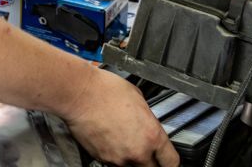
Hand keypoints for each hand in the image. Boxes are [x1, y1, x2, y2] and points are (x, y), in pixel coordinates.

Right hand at [62, 68, 178, 166]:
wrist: (80, 94)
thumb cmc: (106, 91)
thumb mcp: (139, 99)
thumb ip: (148, 119)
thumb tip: (148, 125)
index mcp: (152, 136)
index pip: (171, 162)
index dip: (170, 160)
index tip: (167, 159)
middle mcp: (137, 152)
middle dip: (151, 161)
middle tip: (146, 151)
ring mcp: (118, 159)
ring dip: (131, 158)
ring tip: (123, 138)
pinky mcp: (102, 159)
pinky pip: (113, 162)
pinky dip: (114, 154)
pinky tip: (110, 137)